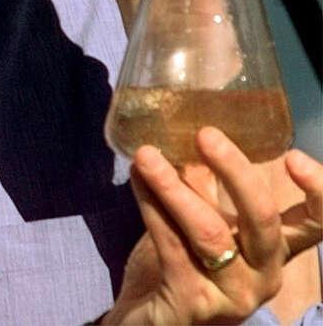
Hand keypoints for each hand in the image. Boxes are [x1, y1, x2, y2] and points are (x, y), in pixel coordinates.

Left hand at [103, 128, 322, 324]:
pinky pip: (172, 247)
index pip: (315, 225)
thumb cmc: (180, 265)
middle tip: (206, 134)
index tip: (293, 156)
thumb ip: (204, 185)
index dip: (317, 193)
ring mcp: (232, 295)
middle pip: (263, 220)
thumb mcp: (201, 220)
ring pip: (210, 233)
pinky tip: (136, 179)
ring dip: (174, 188)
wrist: (148, 320)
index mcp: (272, 251)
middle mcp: (263, 276)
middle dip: (235, 172)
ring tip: (146, 154)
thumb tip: (197, 134)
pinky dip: (151, 207)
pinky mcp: (193, 304)